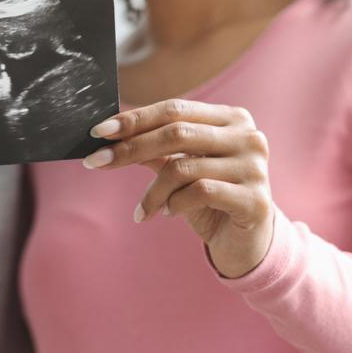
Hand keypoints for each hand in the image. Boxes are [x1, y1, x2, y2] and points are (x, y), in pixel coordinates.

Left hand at [83, 99, 273, 278]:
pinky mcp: (255, 199)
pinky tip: (168, 213)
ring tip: (143, 209)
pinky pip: (200, 192)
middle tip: (97, 162)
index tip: (99, 132)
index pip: (175, 109)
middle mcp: (248, 136)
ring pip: (184, 167)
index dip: (135, 119)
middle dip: (131, 148)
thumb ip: (154, 150)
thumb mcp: (181, 170)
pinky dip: (175, 203)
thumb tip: (110, 136)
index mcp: (231, 118)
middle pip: (177, 133)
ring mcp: (255, 167)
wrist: (248, 243)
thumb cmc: (212, 200)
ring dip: (152, 191)